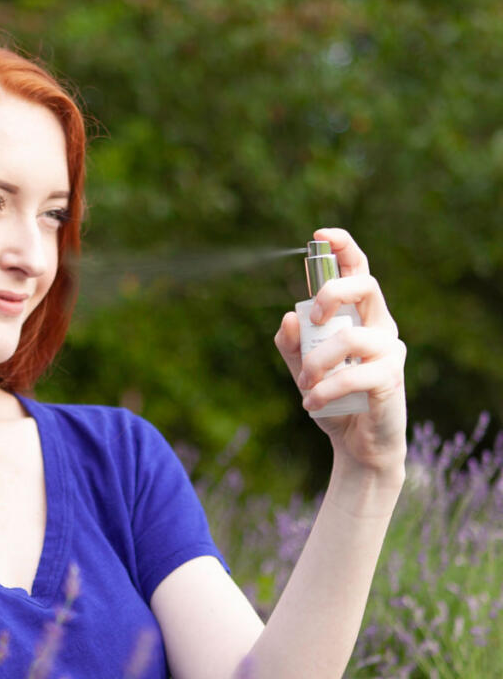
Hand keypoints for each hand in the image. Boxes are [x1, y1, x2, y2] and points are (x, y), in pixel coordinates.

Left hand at [274, 228, 406, 478]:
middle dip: (331, 294)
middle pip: (365, 285)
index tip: (319, 235)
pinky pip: (352, 375)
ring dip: (316, 362)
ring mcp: (389, 350)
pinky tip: (311, 403)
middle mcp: (379, 325)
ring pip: (351, 337)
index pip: (357, 270)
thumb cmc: (333, 399)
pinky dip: (324, 390)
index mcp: (358, 316)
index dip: (342, 247)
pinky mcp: (390, 378)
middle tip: (311, 321)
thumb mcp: (302, 370)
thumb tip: (288, 317)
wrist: (357, 443)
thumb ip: (292, 344)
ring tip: (304, 384)